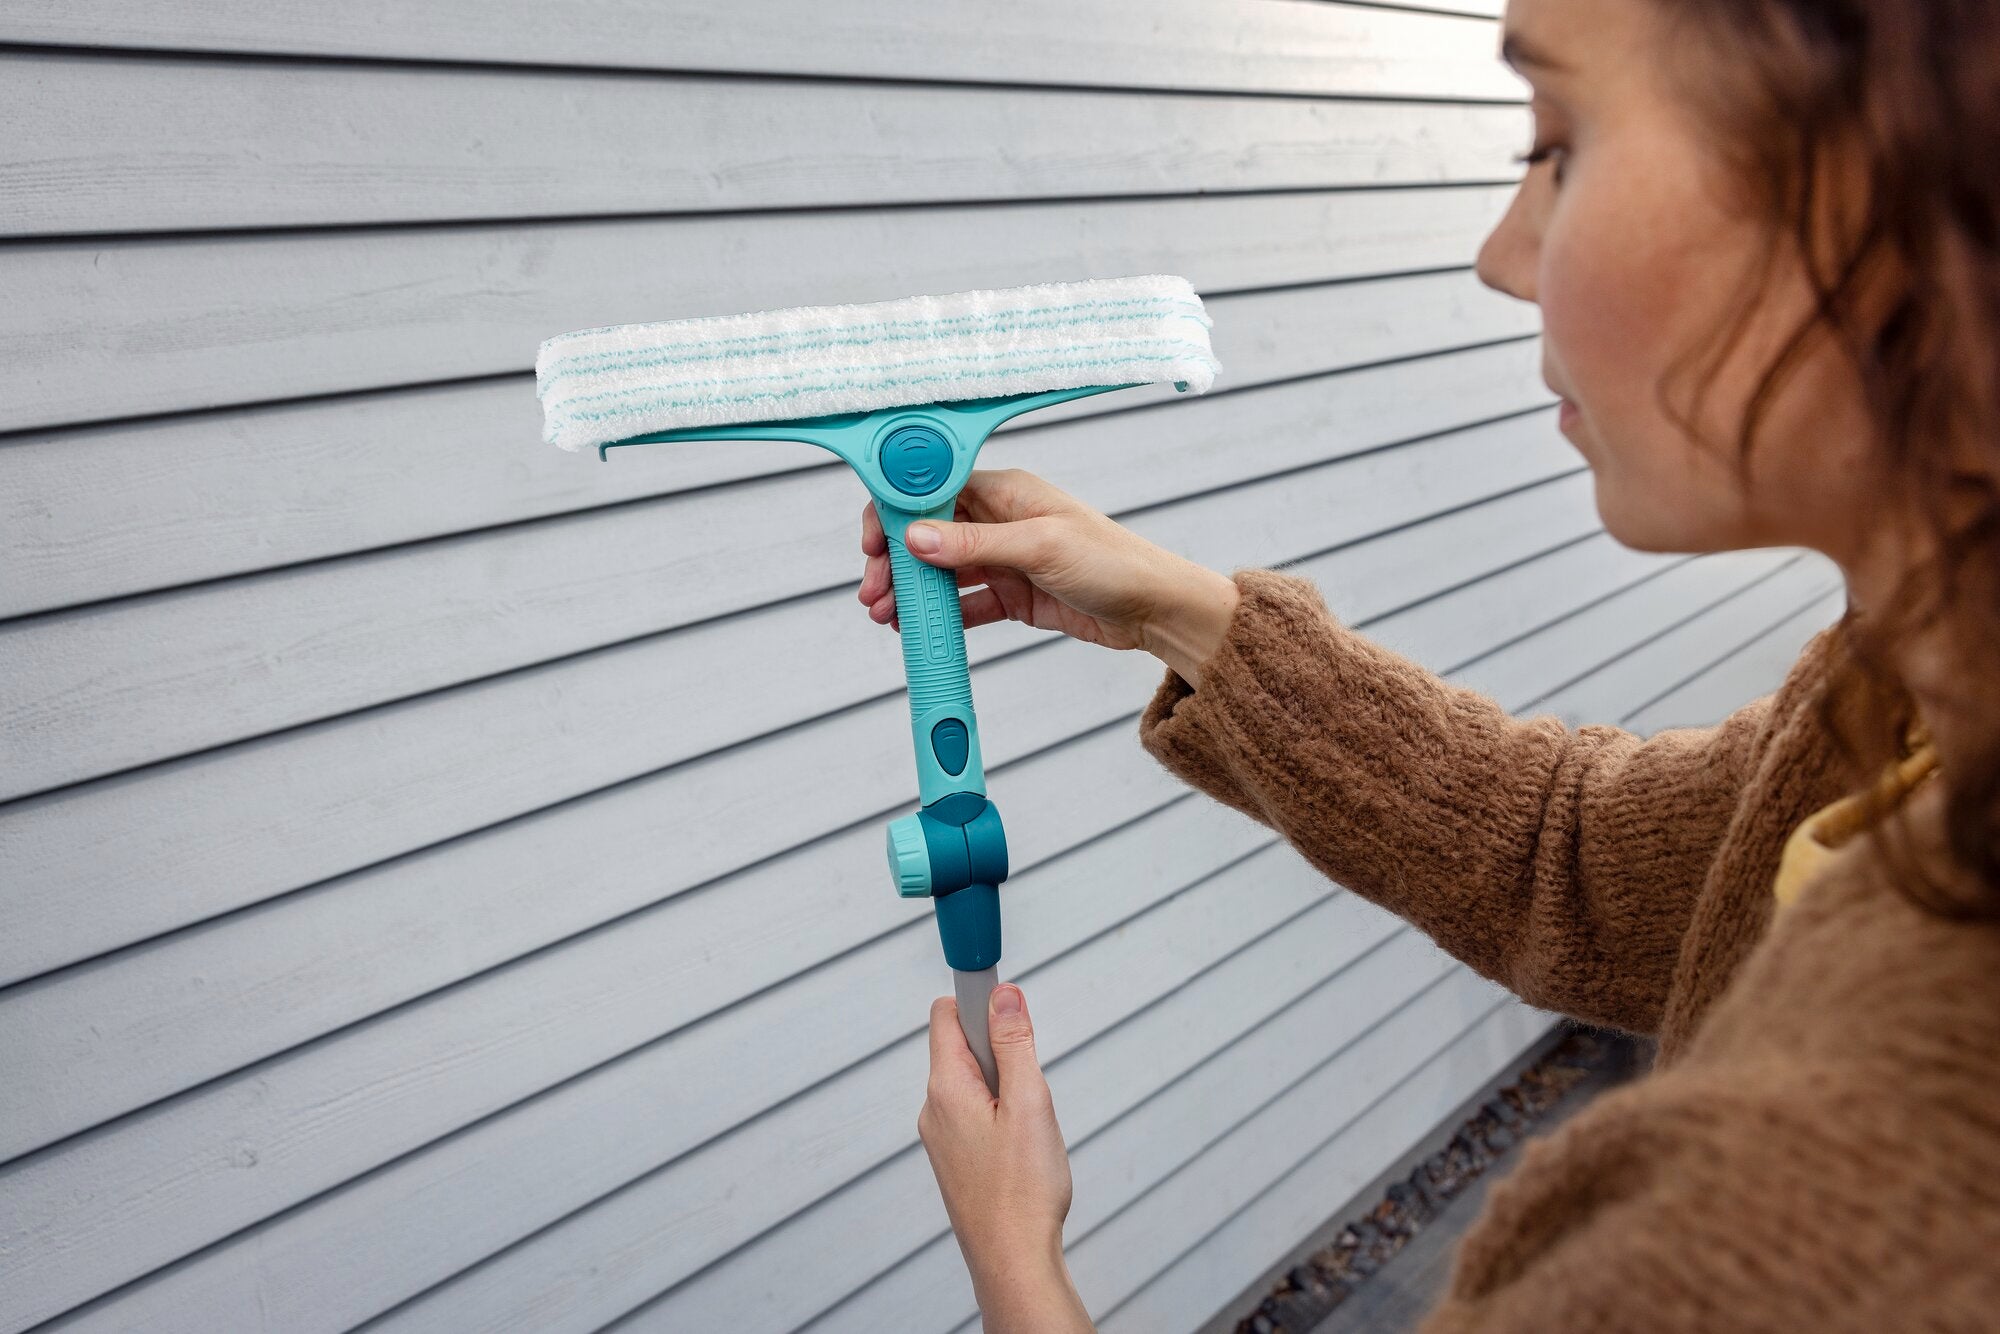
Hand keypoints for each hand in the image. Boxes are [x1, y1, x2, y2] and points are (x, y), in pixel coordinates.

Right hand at [858, 469, 1241, 687]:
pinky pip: (964, 603)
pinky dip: (939, 615)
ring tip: (885, 614)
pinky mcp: (1012, 595)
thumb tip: (915, 537)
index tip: (872, 541)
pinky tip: (916, 628)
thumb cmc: (1112, 562)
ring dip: (912, 591)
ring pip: (941, 572)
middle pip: (929, 534)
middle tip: (873, 591)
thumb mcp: (1039, 547)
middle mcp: (999, 521)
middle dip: (896, 560)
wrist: (1153, 609)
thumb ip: (974, 546)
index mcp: (1005, 492)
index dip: (897, 512)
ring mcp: (1004, 559)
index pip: (934, 491)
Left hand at [919, 983, 1093, 1332]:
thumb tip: (1003, 994)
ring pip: (972, 1083)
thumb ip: (1015, 1043)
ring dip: (1004, 1088)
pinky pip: (975, 1113)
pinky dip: (1000, 1116)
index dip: (979, 1001)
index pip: (946, 1014)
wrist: (1013, 1261)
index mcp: (946, 1088)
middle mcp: (934, 1109)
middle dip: (1002, 1053)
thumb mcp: (1030, 1103)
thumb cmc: (1022, 1193)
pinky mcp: (955, 1158)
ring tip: (1029, 1128)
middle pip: (962, 1046)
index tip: (1007, 1003)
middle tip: (1030, 1089)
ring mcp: (941, 1136)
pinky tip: (1022, 1148)